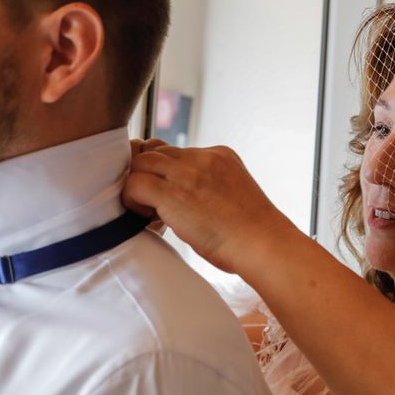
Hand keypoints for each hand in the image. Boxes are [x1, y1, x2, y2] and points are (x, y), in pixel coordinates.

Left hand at [122, 144, 298, 273]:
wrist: (263, 244)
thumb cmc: (251, 233)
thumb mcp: (232, 195)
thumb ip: (208, 186)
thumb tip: (183, 200)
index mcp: (220, 156)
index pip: (176, 150)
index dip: (164, 172)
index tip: (165, 194)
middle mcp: (204, 157)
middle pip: (156, 150)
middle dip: (147, 174)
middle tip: (150, 203)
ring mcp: (188, 171)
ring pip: (142, 162)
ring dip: (138, 184)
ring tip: (148, 210)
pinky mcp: (174, 191)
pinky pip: (134, 183)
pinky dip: (131, 199)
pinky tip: (145, 216)